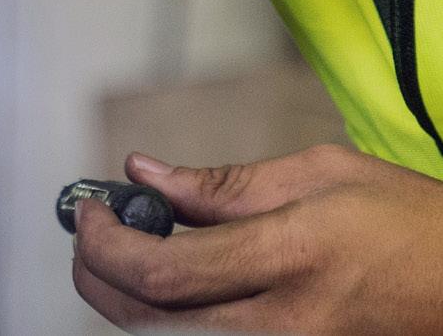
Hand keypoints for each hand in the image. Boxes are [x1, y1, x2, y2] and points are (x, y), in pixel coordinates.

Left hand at [72, 144, 442, 332]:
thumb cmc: (407, 222)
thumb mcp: (320, 175)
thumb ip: (224, 184)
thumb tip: (144, 173)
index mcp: (289, 258)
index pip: (164, 273)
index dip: (105, 243)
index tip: (88, 209)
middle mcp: (285, 324)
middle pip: (153, 323)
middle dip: (98, 277)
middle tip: (89, 234)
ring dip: (131, 302)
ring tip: (128, 251)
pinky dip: (174, 321)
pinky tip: (174, 286)